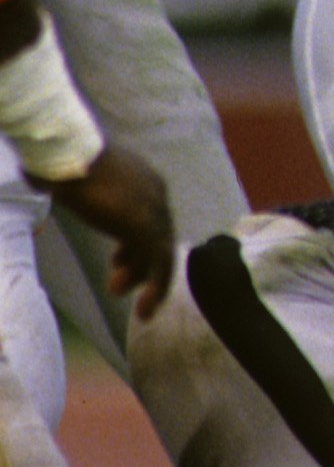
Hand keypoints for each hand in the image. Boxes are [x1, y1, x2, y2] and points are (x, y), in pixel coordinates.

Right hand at [49, 144, 174, 317]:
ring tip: (119, 295)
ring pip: (162, 254)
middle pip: (158, 237)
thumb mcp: (77, 176)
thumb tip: (38, 177)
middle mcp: (156, 193)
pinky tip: (142, 312)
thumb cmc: (66, 162)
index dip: (135, 243)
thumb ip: (74, 186)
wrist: (69, 154)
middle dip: (140, 264)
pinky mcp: (146, 226)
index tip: (117, 260)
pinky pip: (159, 264)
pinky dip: (156, 290)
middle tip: (118, 286)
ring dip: (146, 281)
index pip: (151, 217)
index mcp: (145, 180)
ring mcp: (154, 210)